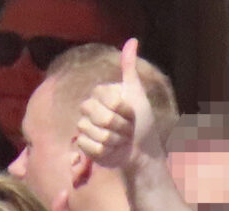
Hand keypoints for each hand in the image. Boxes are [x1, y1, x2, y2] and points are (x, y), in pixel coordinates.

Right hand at [76, 39, 162, 171]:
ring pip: (92, 130)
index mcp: (101, 95)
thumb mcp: (138, 95)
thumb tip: (132, 40)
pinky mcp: (85, 146)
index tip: (132, 113)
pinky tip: (111, 151)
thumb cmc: (143, 125)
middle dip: (118, 125)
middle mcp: (90, 109)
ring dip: (113, 140)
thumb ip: (130, 70)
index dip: (121, 108)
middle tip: (128, 130)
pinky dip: (104, 150)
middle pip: (95, 113)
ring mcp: (86, 127)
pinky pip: (88, 145)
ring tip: (121, 141)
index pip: (102, 95)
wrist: (144, 153)